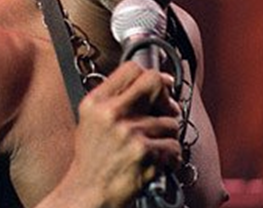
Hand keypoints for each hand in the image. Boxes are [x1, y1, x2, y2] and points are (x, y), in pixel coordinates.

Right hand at [67, 61, 181, 207]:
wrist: (88, 194)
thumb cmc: (92, 161)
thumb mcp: (91, 121)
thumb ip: (114, 100)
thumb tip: (152, 84)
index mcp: (96, 103)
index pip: (131, 69)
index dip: (151, 74)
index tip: (160, 84)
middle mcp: (111, 114)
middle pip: (154, 81)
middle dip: (167, 95)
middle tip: (168, 108)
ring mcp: (129, 132)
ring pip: (170, 120)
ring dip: (167, 135)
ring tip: (154, 145)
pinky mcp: (145, 152)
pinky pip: (173, 146)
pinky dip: (170, 157)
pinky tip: (157, 161)